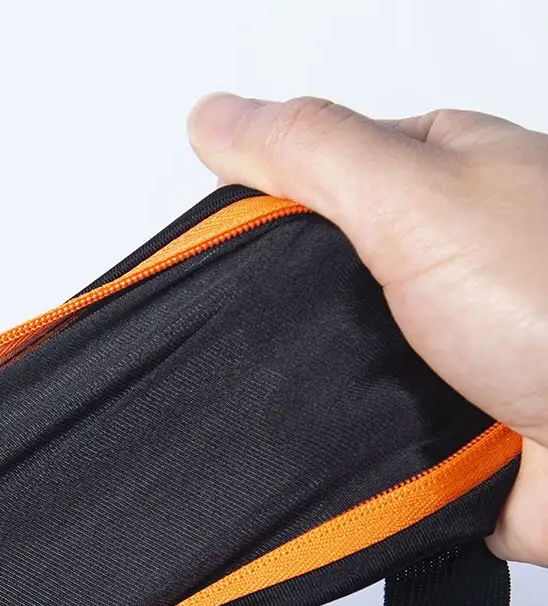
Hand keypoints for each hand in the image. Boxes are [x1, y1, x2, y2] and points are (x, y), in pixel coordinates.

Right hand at [188, 94, 547, 565]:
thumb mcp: (420, 195)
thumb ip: (311, 153)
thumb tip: (216, 117)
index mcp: (439, 179)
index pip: (312, 175)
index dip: (250, 206)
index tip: (206, 245)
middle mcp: (439, 259)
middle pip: (309, 278)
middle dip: (278, 317)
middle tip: (271, 334)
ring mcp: (435, 344)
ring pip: (324, 363)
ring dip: (308, 388)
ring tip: (306, 398)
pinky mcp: (434, 422)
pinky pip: (355, 434)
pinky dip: (336, 446)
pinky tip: (328, 448)